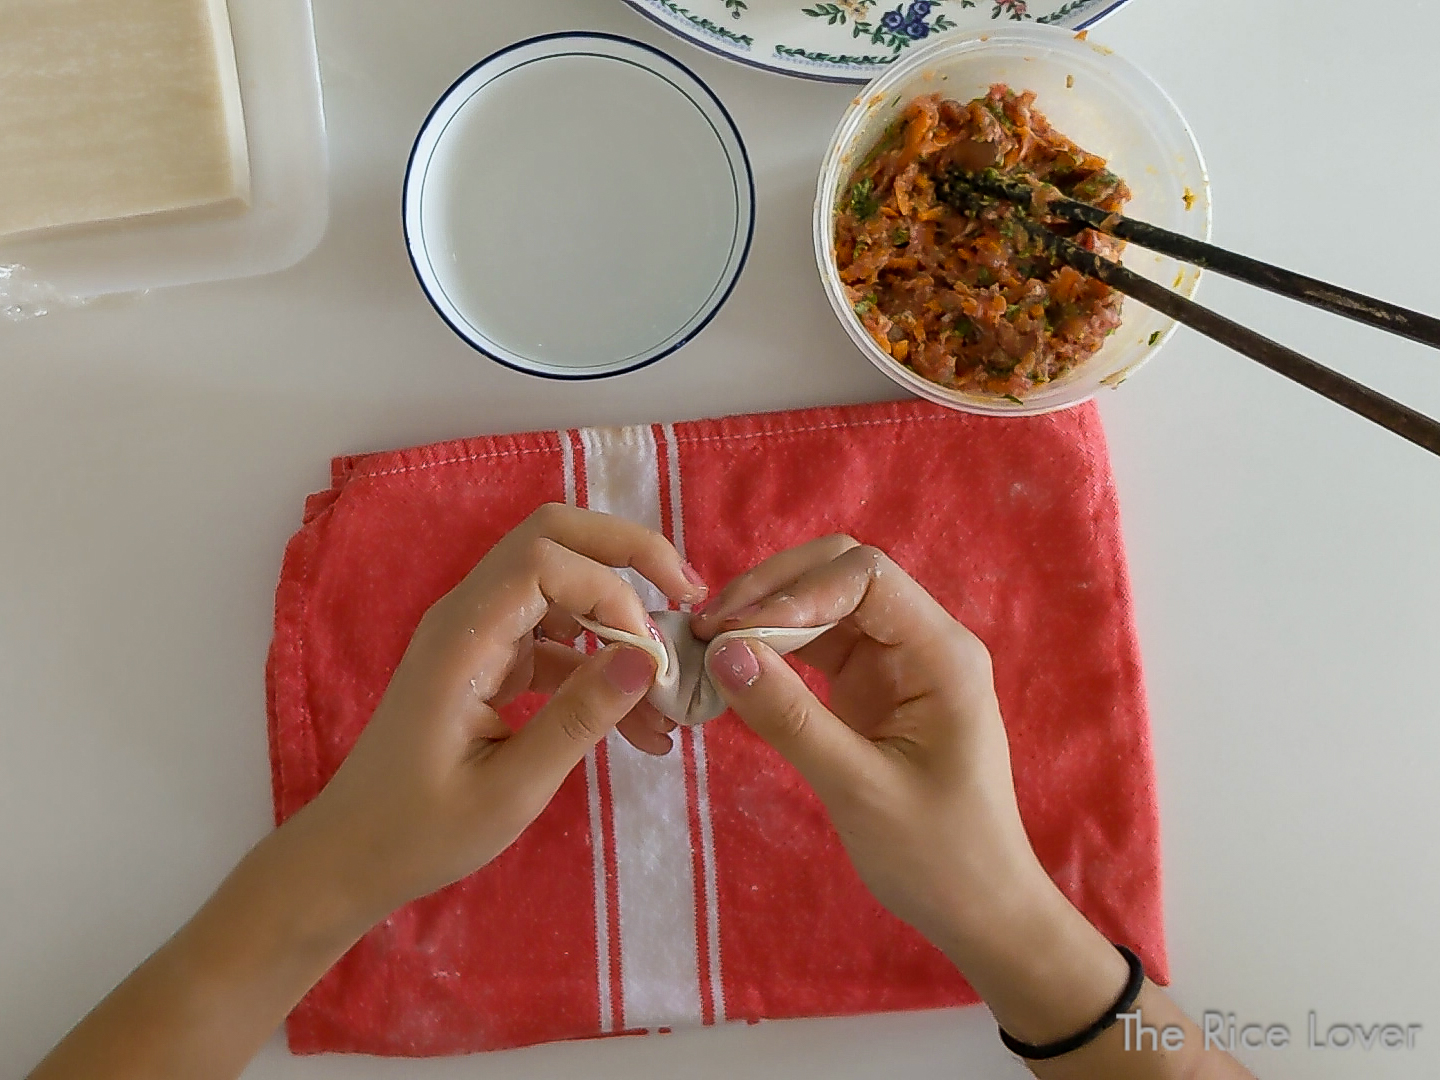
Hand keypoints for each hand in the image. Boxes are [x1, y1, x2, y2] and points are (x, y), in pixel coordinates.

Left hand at [286, 504, 705, 928]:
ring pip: (563, 587)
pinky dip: (600, 666)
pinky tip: (638, 723)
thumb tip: (649, 659)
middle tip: (687, 596)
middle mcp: (469, 616)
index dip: (612, 590)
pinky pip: (556, 639)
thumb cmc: (421, 831)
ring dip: (620, 622)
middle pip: (554, 539)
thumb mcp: (512, 788)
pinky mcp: (489, 662)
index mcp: (464, 637)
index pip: (547, 558)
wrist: (351, 857)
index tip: (650, 655)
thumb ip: (580, 717)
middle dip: (627, 555)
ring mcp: (479, 636)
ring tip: (668, 693)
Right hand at [690, 536, 1047, 957]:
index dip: (796, 591)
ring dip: (766, 616)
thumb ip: (790, 719)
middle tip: (708, 629)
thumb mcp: (858, 790)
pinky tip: (734, 666)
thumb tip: (723, 653)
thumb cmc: (938, 856)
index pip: (867, 577)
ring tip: (707, 644)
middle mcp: (923, 641)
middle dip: (773, 591)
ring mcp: (896, 660)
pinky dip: (774, 647)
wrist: (979, 908)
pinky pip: (817, 643)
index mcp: (944, 655)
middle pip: (841, 574)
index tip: (735, 631)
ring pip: (823, 602)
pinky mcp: (871, 685)